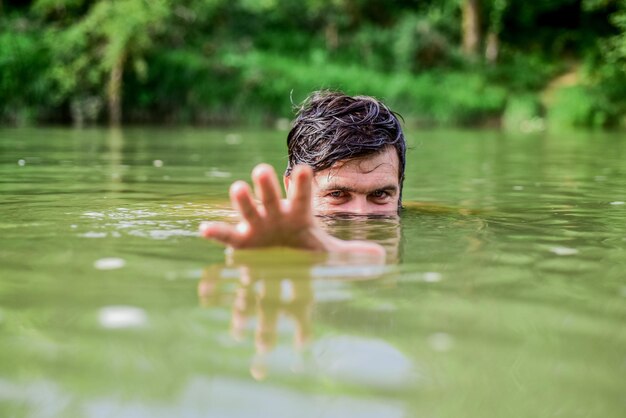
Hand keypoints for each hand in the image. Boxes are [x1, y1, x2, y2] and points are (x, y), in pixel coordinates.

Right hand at [200, 164, 384, 257]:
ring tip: (237, 187)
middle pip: (271, 196)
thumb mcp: (327, 252)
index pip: (302, 196)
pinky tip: (204, 229)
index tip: (304, 168)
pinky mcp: (242, 240)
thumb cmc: (304, 247)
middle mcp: (276, 213)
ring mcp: (257, 225)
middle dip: (268, 185)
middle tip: (263, 168)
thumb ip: (351, 253)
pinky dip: (216, 233)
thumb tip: (382, 257)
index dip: (302, 185)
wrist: (282, 258)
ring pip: (248, 209)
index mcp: (298, 213)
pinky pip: (227, 236)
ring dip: (242, 200)